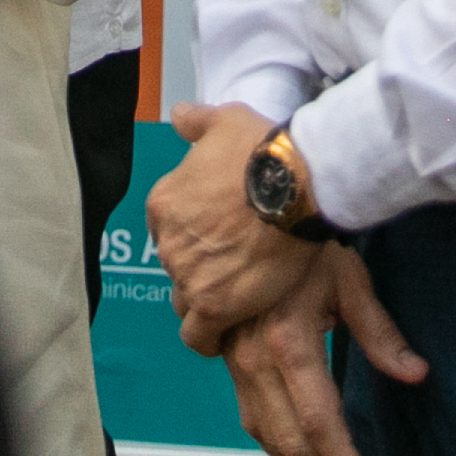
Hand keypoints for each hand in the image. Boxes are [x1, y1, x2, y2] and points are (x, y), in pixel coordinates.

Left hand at [148, 102, 315, 353]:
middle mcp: (167, 241)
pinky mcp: (212, 305)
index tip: (218, 242)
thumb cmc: (260, 149)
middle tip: (234, 270)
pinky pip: (197, 336)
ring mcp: (187, 275)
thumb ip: (197, 121)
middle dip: (200, 270)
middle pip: (177, 268)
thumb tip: (180, 115)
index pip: (168, 233)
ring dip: (205, 303)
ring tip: (237, 302)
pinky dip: (208, 339)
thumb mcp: (225, 120)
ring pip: (185, 301)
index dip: (194, 240)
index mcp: (164, 203)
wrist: (292, 183)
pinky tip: (227, 336)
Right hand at [224, 246, 427, 455]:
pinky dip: (270, 439)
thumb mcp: (351, 281)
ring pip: (262, 429)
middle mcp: (256, 356)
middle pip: (289, 437)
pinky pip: (247, 409)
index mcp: (288, 341)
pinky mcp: (228, 351)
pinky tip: (291, 453)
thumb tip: (416, 373)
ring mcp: (237, 356)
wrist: (257, 203)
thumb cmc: (307, 239)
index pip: (319, 420)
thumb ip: (380, 334)